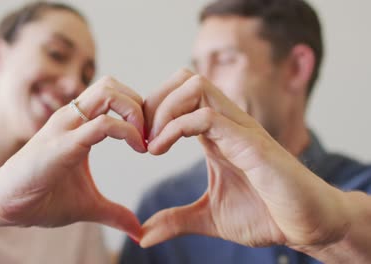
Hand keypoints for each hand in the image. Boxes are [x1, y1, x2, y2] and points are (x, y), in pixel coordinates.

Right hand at [0, 76, 145, 240]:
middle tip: (150, 134)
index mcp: (76, 124)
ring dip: (135, 111)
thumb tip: (137, 230)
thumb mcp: (88, 205)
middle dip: (139, 103)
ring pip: (108, 92)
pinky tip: (138, 148)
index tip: (150, 138)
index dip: (137, 110)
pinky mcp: (62, 143)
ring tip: (144, 139)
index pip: (112, 94)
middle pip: (112, 84)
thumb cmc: (43, 198)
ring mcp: (65, 127)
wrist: (6, 205)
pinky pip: (102, 124)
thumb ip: (114, 212)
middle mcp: (71, 118)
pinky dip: (128, 131)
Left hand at [140, 69, 348, 250]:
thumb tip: (143, 236)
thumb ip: (175, 220)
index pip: (179, 94)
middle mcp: (228, 122)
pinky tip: (160, 150)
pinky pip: (207, 117)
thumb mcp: (207, 218)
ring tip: (150, 143)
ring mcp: (240, 129)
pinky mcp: (251, 144)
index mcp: (216, 133)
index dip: (152, 111)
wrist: (306, 226)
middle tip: (140, 136)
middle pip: (184, 78)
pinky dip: (175, 128)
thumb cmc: (265, 215)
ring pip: (195, 86)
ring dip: (163, 109)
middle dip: (153, 101)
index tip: (139, 142)